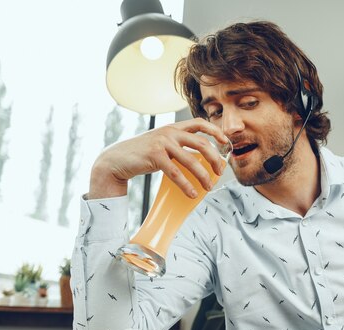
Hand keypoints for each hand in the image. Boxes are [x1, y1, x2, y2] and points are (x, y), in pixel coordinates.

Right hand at [89, 118, 229, 199]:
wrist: (117, 159)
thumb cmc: (143, 154)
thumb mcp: (162, 144)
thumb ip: (179, 145)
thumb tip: (202, 158)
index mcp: (173, 127)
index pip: (199, 123)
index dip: (215, 131)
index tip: (226, 142)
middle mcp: (169, 132)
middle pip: (201, 143)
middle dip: (214, 159)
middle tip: (220, 172)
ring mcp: (162, 143)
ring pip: (191, 160)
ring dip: (203, 176)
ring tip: (208, 187)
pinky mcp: (155, 156)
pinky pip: (176, 172)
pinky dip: (186, 184)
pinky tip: (192, 193)